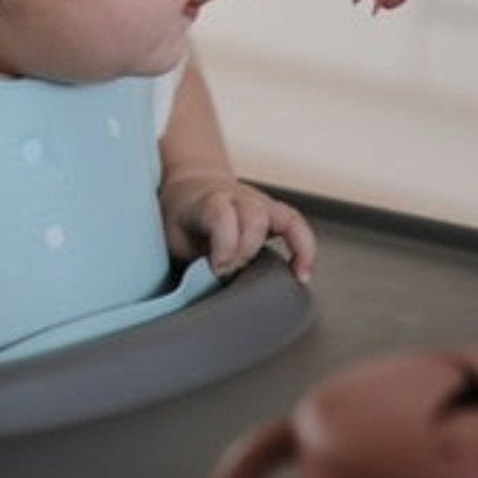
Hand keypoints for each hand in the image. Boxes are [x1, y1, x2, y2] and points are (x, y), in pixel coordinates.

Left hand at [168, 179, 315, 283]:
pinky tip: (301, 273)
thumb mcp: (172, 236)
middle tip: (232, 274)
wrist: (191, 188)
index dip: (224, 245)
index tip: (217, 270)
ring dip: (287, 249)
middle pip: (255, 217)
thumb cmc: (181, 217)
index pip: (222, 215)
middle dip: (247, 251)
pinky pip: (298, 225)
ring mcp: (258, 202)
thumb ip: (189, 258)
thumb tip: (206, 288)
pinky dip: (305, 248)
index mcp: (207, 201)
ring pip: (284, 218)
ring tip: (291, 278)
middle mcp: (237, 197)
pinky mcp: (273, 212)